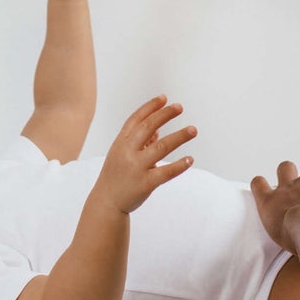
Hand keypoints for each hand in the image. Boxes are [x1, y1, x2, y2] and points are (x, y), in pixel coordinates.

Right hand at [91, 95, 195, 215]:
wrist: (106, 202)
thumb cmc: (116, 175)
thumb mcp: (122, 154)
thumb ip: (139, 141)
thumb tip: (158, 128)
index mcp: (121, 142)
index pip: (136, 119)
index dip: (150, 107)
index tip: (164, 98)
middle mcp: (127, 152)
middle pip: (148, 128)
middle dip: (164, 115)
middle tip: (180, 107)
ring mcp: (136, 167)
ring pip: (161, 148)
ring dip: (179, 136)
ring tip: (193, 129)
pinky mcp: (145, 184)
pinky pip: (165, 172)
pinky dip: (179, 165)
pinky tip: (190, 159)